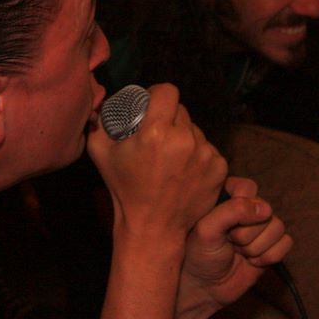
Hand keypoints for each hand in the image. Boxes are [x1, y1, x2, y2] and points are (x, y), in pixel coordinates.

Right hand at [87, 83, 227, 239]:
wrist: (153, 227)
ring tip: (171, 159)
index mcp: (155, 132)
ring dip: (184, 138)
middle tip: (158, 136)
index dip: (158, 95)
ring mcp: (205, 154)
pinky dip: (198, 155)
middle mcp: (184, 140)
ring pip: (195, 130)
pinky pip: (208, 149)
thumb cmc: (125, 189)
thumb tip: (104, 103)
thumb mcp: (100, 152)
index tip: (152, 105)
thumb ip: (100, 121)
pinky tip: (185, 170)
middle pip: (181, 110)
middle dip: (169, 118)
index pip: (167, 91)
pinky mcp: (219, 168)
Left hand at [179, 177, 292, 309]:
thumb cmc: (198, 254)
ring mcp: (260, 228)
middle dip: (246, 234)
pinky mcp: (271, 246)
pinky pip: (286, 243)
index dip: (240, 207)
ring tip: (239, 253)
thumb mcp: (207, 229)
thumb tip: (266, 209)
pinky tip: (252, 262)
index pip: (248, 188)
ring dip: (257, 246)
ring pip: (278, 227)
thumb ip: (232, 212)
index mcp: (227, 196)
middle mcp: (246, 209)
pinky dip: (270, 256)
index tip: (225, 225)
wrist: (204, 287)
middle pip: (265, 210)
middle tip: (229, 243)